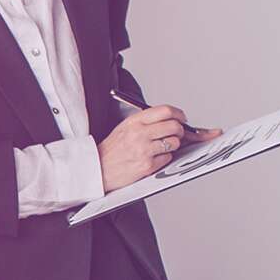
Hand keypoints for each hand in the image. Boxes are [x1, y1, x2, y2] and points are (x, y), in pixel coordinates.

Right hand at [99, 107, 220, 189]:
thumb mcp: (125, 127)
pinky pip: (167, 158)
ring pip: (174, 143)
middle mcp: (139, 134)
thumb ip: (146, 121)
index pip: (165, 111)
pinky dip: (163, 158)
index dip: (178, 114)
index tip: (182, 118)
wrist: (97, 168)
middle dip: (180, 131)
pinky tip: (152, 158)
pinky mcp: (147, 165)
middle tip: (176, 134)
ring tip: (160, 148)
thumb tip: (172, 119)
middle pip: (175, 126)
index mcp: (134, 121)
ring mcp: (144, 150)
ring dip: (172, 146)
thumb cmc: (112, 150)